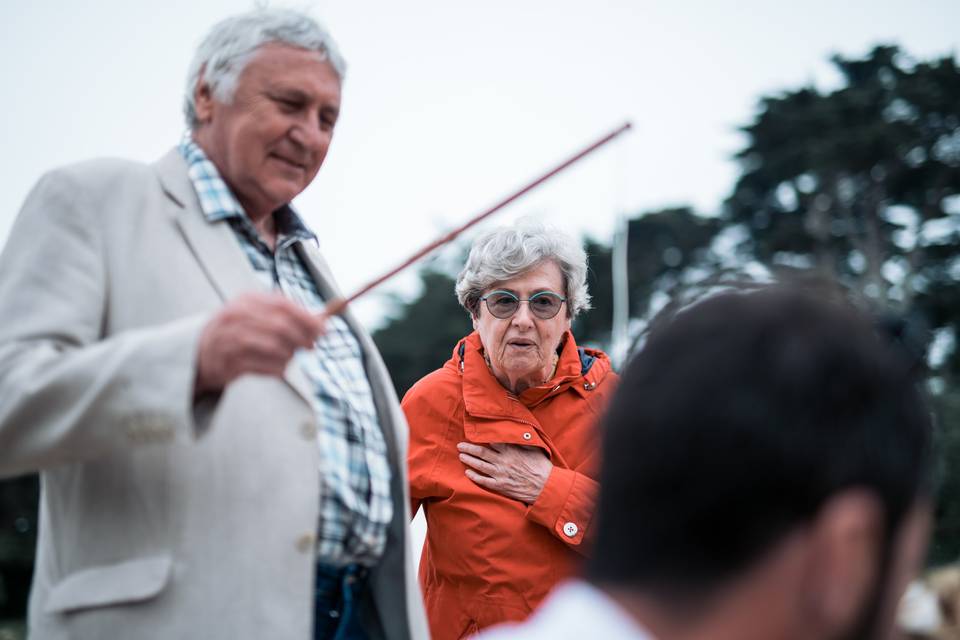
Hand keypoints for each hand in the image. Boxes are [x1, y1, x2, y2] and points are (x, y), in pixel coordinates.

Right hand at [195, 292, 324, 393]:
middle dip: (302, 337)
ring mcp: (229, 339)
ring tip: (291, 356)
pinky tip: (280, 368)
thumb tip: (325, 319)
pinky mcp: (228, 362)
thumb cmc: (240, 332)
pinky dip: (277, 369)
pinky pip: (263, 367)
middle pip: (280, 326)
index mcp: (247, 300)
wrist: (202, 352)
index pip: (283, 305)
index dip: (307, 318)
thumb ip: (290, 316)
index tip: (324, 329)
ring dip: (289, 355)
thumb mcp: (260, 316)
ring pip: (273, 347)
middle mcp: (236, 316)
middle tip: (312, 346)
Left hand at [457, 442, 552, 504]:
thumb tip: (515, 433)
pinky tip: (467, 472)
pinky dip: (474, 476)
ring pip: (480, 465)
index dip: (481, 438)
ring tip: (461, 455)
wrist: (545, 487)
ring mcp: (500, 474)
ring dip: (469, 460)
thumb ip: (521, 441)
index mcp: (510, 450)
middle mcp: (503, 461)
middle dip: (469, 448)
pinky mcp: (500, 486)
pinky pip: (483, 481)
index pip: (491, 441)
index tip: (473, 435)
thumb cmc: (541, 467)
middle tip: (460, 445)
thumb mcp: (534, 448)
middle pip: (481, 452)